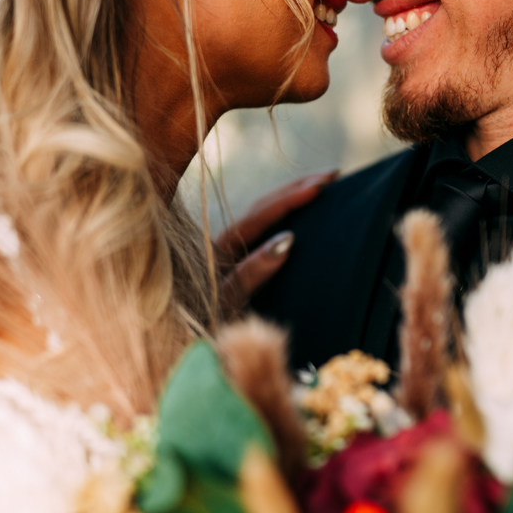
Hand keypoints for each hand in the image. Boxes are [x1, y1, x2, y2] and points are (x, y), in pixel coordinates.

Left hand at [216, 169, 337, 313]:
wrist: (181, 338)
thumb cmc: (202, 321)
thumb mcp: (227, 299)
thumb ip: (252, 271)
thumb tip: (286, 240)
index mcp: (222, 247)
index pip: (261, 214)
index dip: (291, 198)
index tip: (319, 186)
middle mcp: (225, 241)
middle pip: (264, 205)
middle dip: (297, 187)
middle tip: (332, 175)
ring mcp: (231, 249)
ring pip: (264, 213)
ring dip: (292, 196)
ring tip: (322, 185)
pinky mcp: (237, 259)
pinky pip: (263, 227)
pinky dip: (284, 214)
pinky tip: (301, 213)